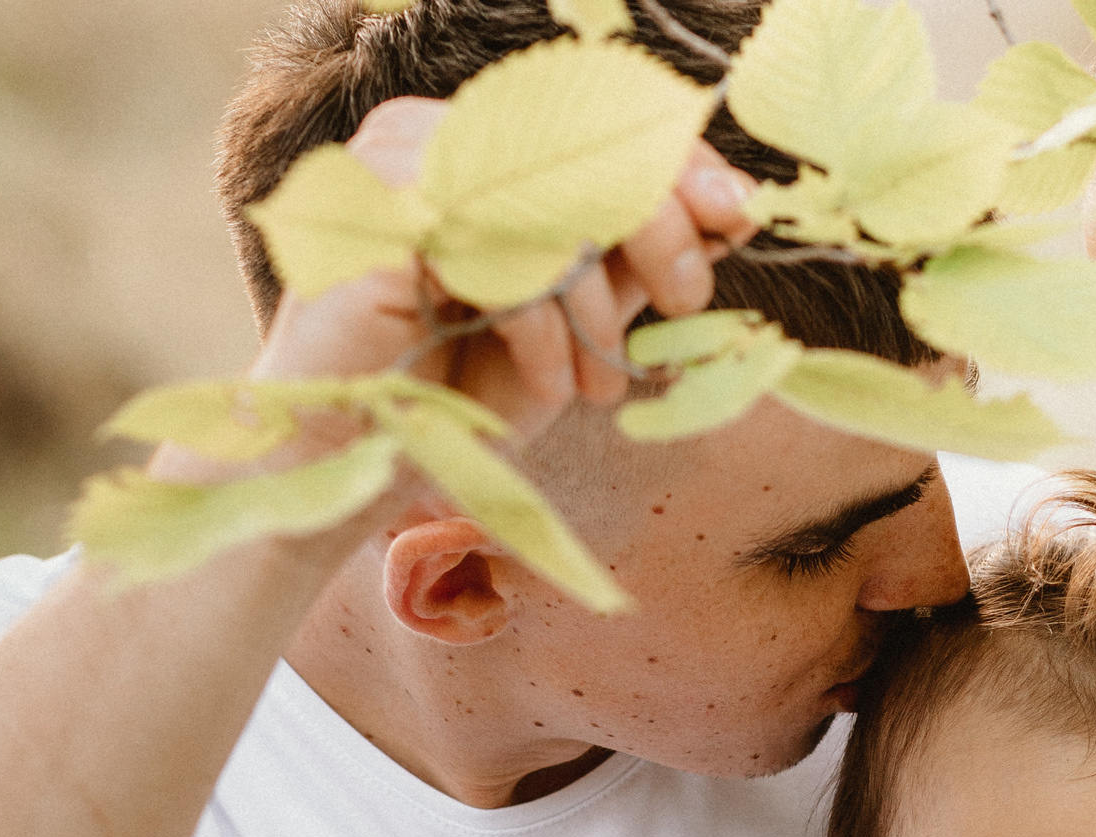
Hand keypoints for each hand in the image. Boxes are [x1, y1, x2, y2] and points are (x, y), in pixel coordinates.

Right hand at [246, 96, 757, 436]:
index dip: (676, 159)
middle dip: (657, 227)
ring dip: (590, 305)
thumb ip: (635, 256)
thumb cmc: (462, 387)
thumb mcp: (575, 317)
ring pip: (544, 201)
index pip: (592, 119)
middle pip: (579, 144)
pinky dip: (537, 328)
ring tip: (593, 381)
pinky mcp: (370, 226)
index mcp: (474, 141)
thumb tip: (733, 206)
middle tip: (688, 300)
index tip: (738, 214)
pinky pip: (497, 254)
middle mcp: (429, 133)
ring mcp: (392, 170)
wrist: (357, 459)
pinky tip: (545, 381)